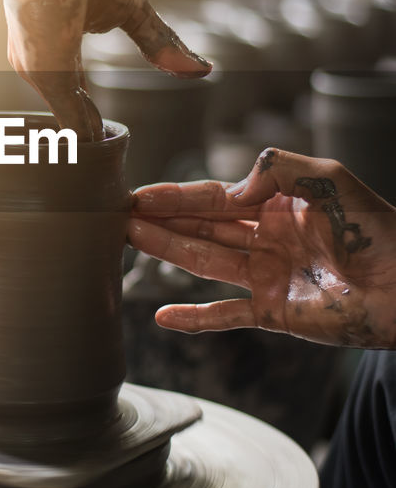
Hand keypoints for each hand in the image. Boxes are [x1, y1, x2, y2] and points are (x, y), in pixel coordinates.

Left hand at [1, 0, 210, 140]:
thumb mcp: (131, 6)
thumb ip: (159, 41)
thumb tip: (203, 69)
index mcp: (52, 38)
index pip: (69, 81)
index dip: (83, 103)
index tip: (99, 129)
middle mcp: (35, 57)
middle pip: (63, 103)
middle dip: (81, 126)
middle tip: (100, 152)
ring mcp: (36, 66)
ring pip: (65, 114)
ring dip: (85, 137)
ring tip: (102, 159)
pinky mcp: (45, 70)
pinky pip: (70, 115)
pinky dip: (87, 135)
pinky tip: (101, 150)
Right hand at [128, 148, 395, 347]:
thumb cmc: (376, 227)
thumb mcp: (328, 178)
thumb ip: (277, 169)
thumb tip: (233, 189)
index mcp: (279, 203)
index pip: (217, 197)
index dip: (177, 196)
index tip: (139, 194)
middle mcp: (267, 238)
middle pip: (203, 227)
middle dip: (161, 219)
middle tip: (119, 214)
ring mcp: (268, 276)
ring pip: (206, 261)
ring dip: (167, 251)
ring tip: (128, 239)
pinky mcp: (275, 312)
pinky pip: (227, 315)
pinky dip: (195, 318)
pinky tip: (163, 318)